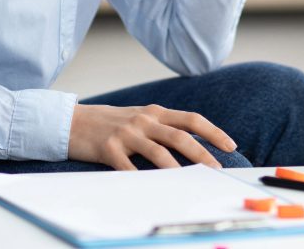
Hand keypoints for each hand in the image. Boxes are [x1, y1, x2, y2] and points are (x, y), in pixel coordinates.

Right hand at [68, 103, 236, 169]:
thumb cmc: (111, 123)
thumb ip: (163, 127)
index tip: (230, 145)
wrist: (73, 121)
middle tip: (217, 170)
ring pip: (159, 152)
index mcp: (155, 112)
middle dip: (202, 154)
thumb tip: (193, 144)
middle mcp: (143, 120)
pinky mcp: (109, 148)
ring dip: (177, 169)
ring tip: (190, 183)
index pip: (191, 120)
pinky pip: (129, 168)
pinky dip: (142, 180)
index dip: (212, 132)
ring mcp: (126, 133)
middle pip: (180, 136)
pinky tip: (152, 192)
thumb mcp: (140, 117)